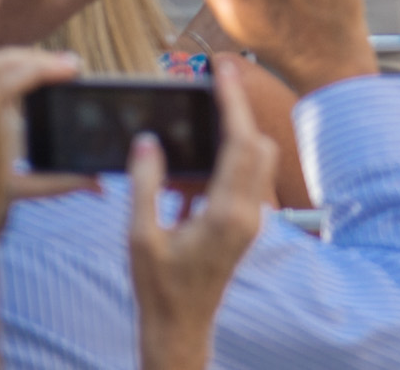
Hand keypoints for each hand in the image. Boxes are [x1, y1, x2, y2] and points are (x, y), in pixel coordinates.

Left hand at [0, 46, 90, 200]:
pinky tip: (21, 72)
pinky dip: (4, 64)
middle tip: (69, 65)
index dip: (49, 67)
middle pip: (6, 59)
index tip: (74, 67)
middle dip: (40, 57)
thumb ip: (59, 183)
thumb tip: (99, 184)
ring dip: (23, 58)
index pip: (18, 76)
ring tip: (49, 66)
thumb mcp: (14, 189)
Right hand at [127, 53, 277, 369]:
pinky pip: (244, 181)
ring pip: (256, 162)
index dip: (233, 102)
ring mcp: (252, 221)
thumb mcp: (142, 236)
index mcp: (226, 214)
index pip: (240, 142)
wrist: (181, 328)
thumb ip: (145, 186)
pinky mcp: (246, 226)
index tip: (224, 71)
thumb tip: (148, 141)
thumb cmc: (159, 288)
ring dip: (234, 136)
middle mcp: (248, 213)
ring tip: (204, 116)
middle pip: (258, 146)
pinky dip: (225, 163)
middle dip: (240, 113)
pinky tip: (190, 168)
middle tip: (216, 85)